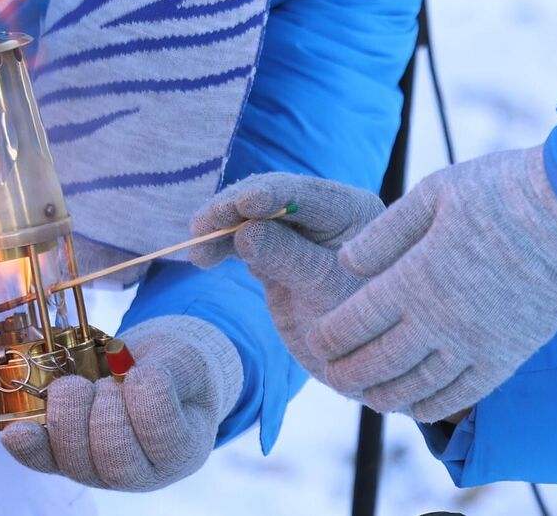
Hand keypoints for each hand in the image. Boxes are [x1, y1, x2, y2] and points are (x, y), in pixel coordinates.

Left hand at [1, 316, 241, 491]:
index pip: (164, 437)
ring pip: (76, 463)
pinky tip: (17, 431)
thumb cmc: (175, 368)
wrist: (154, 370)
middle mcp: (143, 472)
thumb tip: (135, 376)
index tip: (141, 372)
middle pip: (116, 461)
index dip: (146, 398)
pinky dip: (30, 445)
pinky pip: (44, 462)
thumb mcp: (186, 358)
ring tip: (79, 385)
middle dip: (104, 411)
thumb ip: (169, 369)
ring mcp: (102, 471)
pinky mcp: (67, 460)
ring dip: (69, 415)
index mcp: (183, 449)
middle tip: (109, 382)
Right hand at [189, 173, 382, 383]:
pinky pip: (245, 242)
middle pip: (272, 199)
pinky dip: (223, 247)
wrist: (359, 362)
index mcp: (350, 208)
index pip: (305, 195)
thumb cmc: (360, 324)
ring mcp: (297, 233)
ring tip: (196, 248)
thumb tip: (244, 233)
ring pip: (252, 219)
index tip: (243, 202)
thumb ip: (287, 258)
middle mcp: (324, 213)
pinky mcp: (277, 254)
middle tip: (202, 225)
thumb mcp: (325, 290)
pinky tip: (203, 258)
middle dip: (235, 210)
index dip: (271, 195)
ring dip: (222, 229)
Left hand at [307, 146, 556, 420]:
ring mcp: (476, 346)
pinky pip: (461, 397)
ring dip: (383, 395)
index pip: (355, 323)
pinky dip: (431, 406)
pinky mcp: (508, 356)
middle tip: (330, 374)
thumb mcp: (433, 194)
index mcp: (414, 279)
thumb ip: (384, 234)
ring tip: (365, 393)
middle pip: (379, 364)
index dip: (330, 338)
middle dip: (347, 372)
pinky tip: (416, 405)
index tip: (316, 340)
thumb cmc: (501, 191)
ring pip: (416, 388)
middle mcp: (440, 323)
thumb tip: (346, 263)